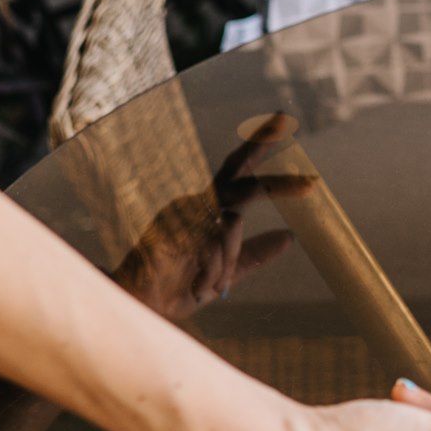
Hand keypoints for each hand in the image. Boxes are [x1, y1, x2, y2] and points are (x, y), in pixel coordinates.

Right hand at [111, 115, 306, 321]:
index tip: (285, 122)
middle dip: (262, 147)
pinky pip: (212, 247)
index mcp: (210, 209)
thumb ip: (255, 254)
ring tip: (210, 288)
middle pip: (238, 172)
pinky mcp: (170, 230)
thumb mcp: (226, 271)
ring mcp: (182, 214)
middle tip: (286, 121)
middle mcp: (196, 204)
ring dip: (227, 263)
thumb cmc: (176, 286)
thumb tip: (290, 237)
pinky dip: (212, 272)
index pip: (241, 172)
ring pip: (232, 225)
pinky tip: (198, 286)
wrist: (140, 308)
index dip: (261, 147)